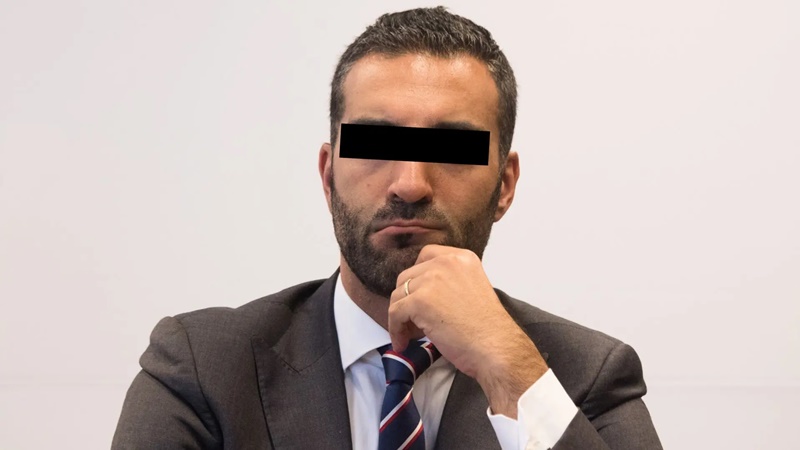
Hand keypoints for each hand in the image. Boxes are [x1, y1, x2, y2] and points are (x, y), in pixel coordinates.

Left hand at [388, 244, 548, 417]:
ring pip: (398, 295)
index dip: (418, 278)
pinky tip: (405, 343)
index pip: (426, 256)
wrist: (495, 347)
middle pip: (408, 276)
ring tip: (413, 335)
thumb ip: (449, 282)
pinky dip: (396, 329)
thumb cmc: (486, 329)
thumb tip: (418, 292)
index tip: (418, 296)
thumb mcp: (471, 289)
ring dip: (401, 317)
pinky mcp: (419, 300)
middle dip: (408, 300)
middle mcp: (446, 262)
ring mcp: (432, 279)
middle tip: (415, 323)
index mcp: (462, 258)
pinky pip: (395, 313)